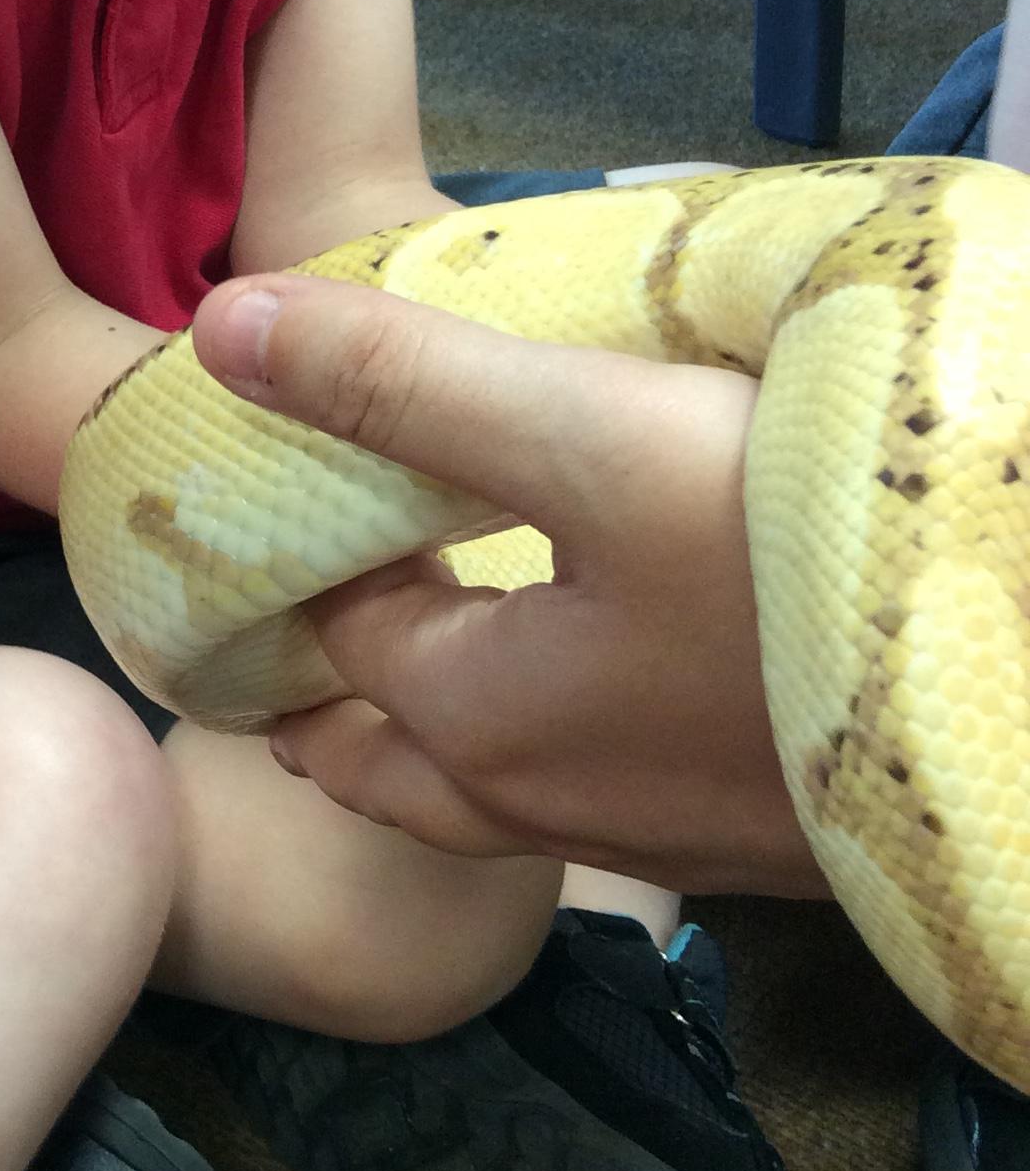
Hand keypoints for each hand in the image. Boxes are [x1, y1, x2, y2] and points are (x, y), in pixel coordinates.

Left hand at [191, 275, 824, 896]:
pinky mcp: (764, 839)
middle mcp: (552, 805)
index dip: (294, 558)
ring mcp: (666, 840)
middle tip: (290, 628)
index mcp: (479, 714)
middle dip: (328, 700)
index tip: (273, 496)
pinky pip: (601, 804)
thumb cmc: (802, 561)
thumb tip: (221, 331)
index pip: (336, 635)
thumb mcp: (591, 435)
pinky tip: (606, 692)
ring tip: (425, 656)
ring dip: (435, 737)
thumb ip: (404, 384)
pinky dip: (552, 750)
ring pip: (494, 799)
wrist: (1026, 703)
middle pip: (388, 764)